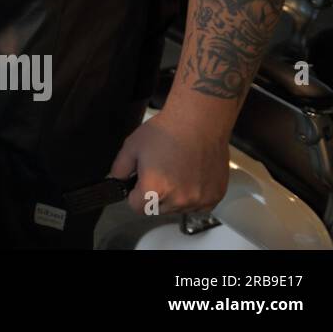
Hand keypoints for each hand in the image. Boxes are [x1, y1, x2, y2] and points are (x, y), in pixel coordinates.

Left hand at [108, 108, 230, 216]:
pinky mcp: (215, 196)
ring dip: (175, 197)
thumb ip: (119, 169)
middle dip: (155, 195)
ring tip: (176, 171)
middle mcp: (177, 200)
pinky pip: (199, 205)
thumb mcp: (131, 146)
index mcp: (154, 190)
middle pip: (158, 209)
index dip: (134, 194)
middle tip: (159, 172)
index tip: (138, 184)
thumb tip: (117, 180)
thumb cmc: (167, 131)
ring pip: (179, 208)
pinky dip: (194, 196)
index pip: (137, 207)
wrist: (198, 122)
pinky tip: (191, 176)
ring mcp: (199, 200)